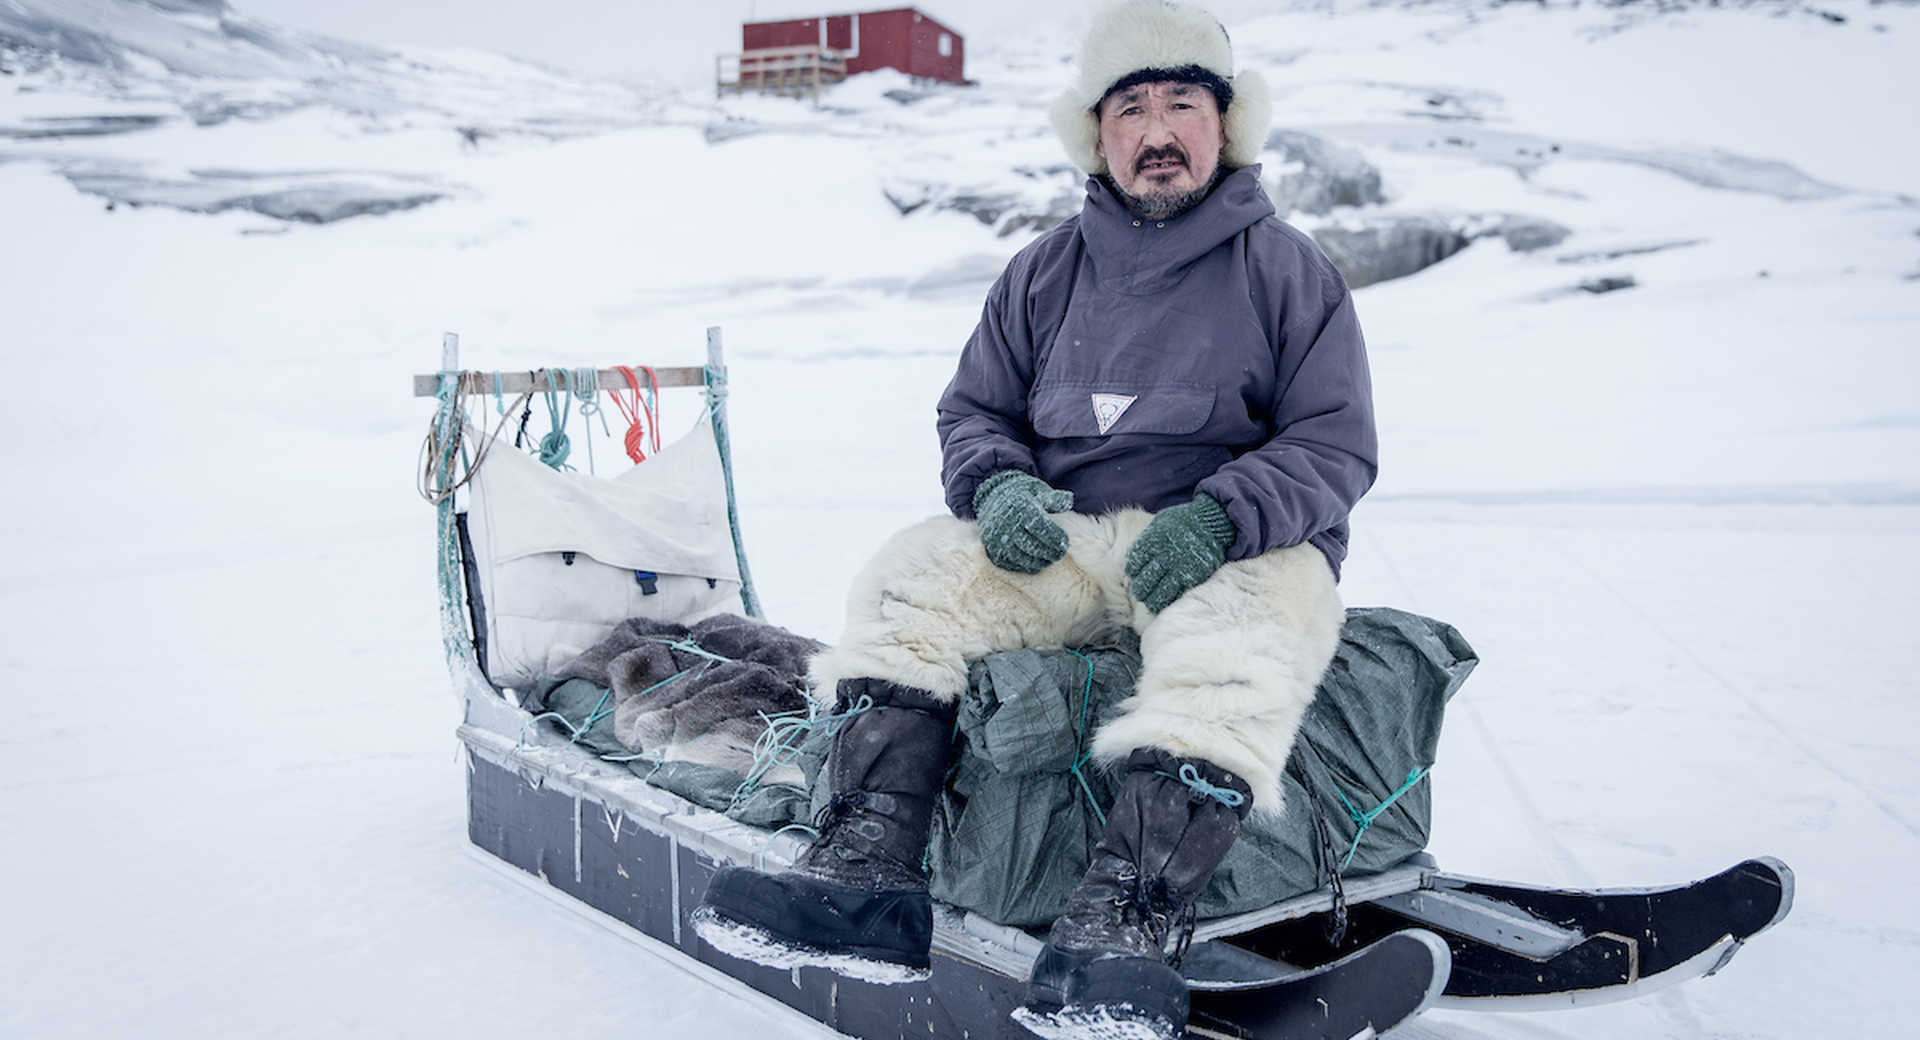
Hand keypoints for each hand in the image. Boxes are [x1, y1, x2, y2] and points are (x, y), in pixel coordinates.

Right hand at [972, 471, 1074, 573]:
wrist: (991, 498)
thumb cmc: (1022, 496)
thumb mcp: (1037, 491)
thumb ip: (1054, 499)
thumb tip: (1069, 500)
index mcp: (1020, 507)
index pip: (1041, 527)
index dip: (1055, 537)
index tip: (1065, 544)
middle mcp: (1006, 523)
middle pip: (1031, 544)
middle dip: (1049, 553)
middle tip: (1059, 555)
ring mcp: (997, 537)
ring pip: (1020, 557)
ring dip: (1037, 562)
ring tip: (1049, 560)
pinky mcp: (992, 549)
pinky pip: (1009, 563)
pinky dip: (1024, 566)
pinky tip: (1035, 564)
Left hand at [1125, 494, 1235, 612]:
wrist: (1212, 522)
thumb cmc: (1183, 521)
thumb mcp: (1160, 523)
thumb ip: (1147, 539)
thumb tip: (1136, 557)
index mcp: (1154, 541)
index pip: (1134, 564)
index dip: (1132, 571)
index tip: (1134, 574)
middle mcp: (1165, 555)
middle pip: (1144, 582)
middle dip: (1139, 589)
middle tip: (1139, 592)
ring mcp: (1180, 568)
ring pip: (1158, 594)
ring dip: (1151, 600)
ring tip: (1150, 602)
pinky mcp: (1194, 577)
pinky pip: (1177, 595)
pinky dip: (1169, 601)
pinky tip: (1165, 602)